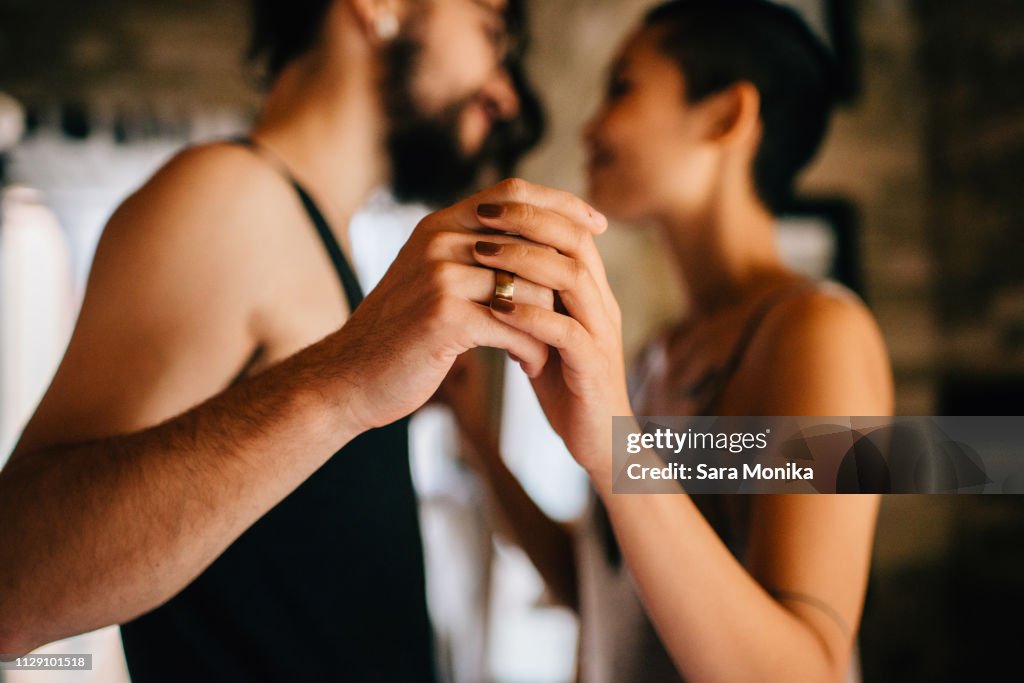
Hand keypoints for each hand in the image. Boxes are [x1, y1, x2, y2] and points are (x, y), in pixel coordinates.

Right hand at [332, 179, 603, 433]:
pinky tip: (532, 366)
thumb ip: (470, 251)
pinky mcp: (444, 316)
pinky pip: (514, 326)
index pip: (514, 192)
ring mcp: (440, 276)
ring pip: (529, 286)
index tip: (596, 223)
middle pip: (531, 239)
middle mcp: (440, 240)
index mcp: (440, 225)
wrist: (350, 375)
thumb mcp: (430, 277)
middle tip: (583, 305)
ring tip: (550, 347)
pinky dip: (531, 349)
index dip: (561, 203)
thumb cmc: (401, 332)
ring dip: (549, 323)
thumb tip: (530, 235)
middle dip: (565, 275)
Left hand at [468, 180, 630, 475]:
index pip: (569, 229)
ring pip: (572, 278)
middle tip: (481, 214)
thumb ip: (529, 301)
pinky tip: (496, 308)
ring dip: (524, 261)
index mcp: (592, 292)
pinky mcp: (593, 367)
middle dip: (526, 221)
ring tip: (480, 253)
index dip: (531, 210)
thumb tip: (489, 270)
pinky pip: (566, 331)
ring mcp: (601, 334)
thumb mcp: (545, 334)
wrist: (600, 443)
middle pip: (574, 240)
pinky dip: (531, 315)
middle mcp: (602, 304)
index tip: (485, 202)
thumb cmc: (567, 387)